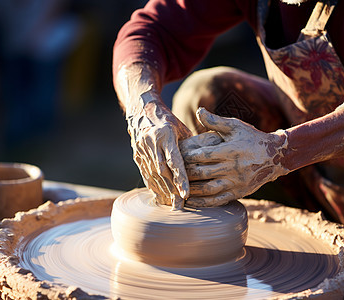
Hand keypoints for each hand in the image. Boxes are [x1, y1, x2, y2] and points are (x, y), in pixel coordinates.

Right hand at [127, 92, 191, 208]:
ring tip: (172, 205)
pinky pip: (146, 174)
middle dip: (171, 190)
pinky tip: (160, 198)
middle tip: (180, 206)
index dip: (180, 178)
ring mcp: (142, 150)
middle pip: (162, 171)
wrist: (141, 109)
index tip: (186, 193)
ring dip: (162, 191)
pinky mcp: (137, 155)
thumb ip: (191, 145)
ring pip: (153, 175)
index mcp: (165, 134)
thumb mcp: (181, 128)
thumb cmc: (168, 120)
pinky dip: (153, 187)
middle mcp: (151, 142)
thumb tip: (206, 162)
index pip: (174, 160)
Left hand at [180, 108, 289, 206]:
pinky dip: (202, 203)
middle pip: (202, 173)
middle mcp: (233, 168)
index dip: (187, 157)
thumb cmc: (252, 138)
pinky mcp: (238, 193)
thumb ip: (215, 121)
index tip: (176, 155)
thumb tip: (199, 110)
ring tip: (177, 188)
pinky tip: (191, 201)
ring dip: (191, 190)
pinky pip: (217, 201)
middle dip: (185, 173)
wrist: (275, 157)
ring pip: (208, 189)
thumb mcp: (236, 126)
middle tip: (172, 172)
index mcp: (230, 150)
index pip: (203, 155)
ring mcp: (236, 182)